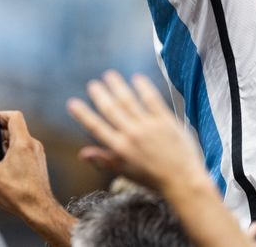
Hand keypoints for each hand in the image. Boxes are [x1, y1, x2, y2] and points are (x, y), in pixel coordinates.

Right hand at [0, 111, 59, 219]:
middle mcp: (33, 146)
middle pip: (15, 129)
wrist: (39, 210)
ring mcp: (37, 155)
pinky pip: (24, 152)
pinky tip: (2, 167)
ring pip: (20, 141)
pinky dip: (13, 154)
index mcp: (23, 143)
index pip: (14, 116)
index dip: (0, 115)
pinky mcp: (37, 165)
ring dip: (5, 144)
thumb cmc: (21, 194)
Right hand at [66, 71, 210, 193]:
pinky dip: (143, 88)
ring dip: (118, 87)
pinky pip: (152, 100)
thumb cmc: (153, 178)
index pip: (97, 127)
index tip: (72, 103)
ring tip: (109, 75)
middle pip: (112, 110)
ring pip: (129, 101)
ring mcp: (149, 126)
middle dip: (100, 95)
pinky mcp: (166, 120)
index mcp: (120, 149)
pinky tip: (136, 78)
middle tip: (92, 84)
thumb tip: (82, 153)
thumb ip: (104, 161)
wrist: (183, 180)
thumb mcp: (125, 173)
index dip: (83, 114)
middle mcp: (132, 135)